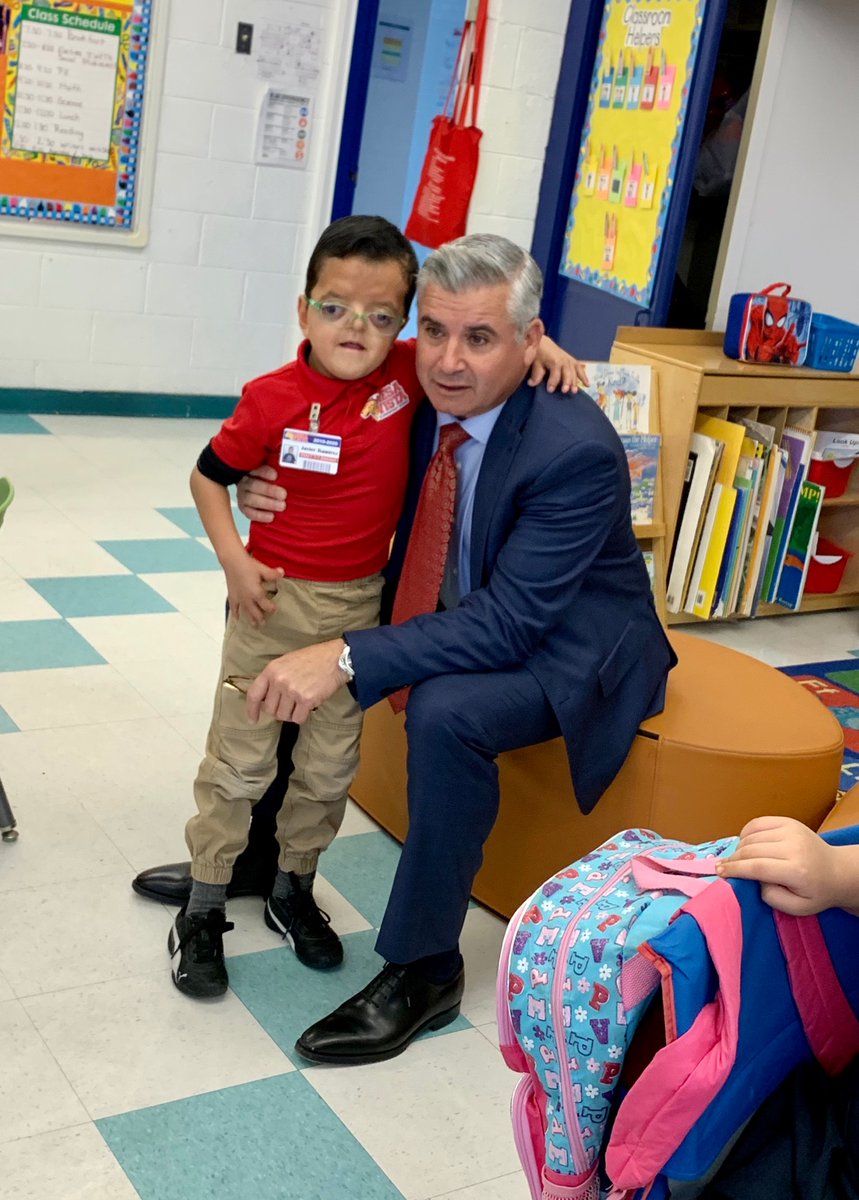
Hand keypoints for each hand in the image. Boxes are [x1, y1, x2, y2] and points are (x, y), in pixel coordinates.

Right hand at [223, 551, 283, 625]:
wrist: (232, 561)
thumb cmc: (248, 565)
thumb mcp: (262, 569)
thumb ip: (273, 574)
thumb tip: (283, 573)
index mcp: (256, 593)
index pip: (266, 606)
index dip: (271, 609)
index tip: (275, 610)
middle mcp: (248, 599)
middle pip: (256, 613)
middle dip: (261, 619)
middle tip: (265, 624)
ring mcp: (239, 599)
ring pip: (246, 613)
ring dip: (251, 620)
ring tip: (255, 626)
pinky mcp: (232, 597)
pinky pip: (234, 609)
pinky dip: (236, 615)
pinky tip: (237, 620)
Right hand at [236, 465, 286, 523]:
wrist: (254, 494)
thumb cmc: (267, 483)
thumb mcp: (271, 474)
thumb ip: (279, 471)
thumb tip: (293, 467)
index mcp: (251, 472)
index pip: (256, 469)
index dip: (265, 472)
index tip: (275, 475)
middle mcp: (245, 483)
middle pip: (254, 485)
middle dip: (269, 490)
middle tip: (283, 495)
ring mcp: (242, 497)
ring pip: (251, 499)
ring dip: (268, 503)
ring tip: (282, 506)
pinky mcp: (244, 509)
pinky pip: (250, 513)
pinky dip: (260, 516)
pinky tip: (271, 516)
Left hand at [246, 639, 347, 724]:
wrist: (335, 658)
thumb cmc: (312, 659)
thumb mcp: (287, 662)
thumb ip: (274, 678)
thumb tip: (267, 699)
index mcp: (272, 670)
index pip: (254, 694)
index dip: (251, 710)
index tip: (253, 720)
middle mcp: (279, 681)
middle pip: (270, 710)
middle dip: (279, 711)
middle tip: (290, 704)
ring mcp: (292, 691)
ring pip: (283, 716)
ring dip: (291, 714)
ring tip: (300, 703)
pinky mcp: (306, 700)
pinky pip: (297, 719)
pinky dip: (302, 716)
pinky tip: (308, 706)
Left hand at [529, 339, 589, 393]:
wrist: (544, 344)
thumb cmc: (539, 354)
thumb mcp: (536, 363)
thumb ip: (536, 374)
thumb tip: (531, 384)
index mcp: (554, 360)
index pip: (554, 373)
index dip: (552, 382)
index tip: (550, 390)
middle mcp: (564, 360)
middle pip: (567, 373)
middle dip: (566, 382)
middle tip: (565, 391)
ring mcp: (570, 361)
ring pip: (574, 372)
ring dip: (575, 382)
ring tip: (574, 392)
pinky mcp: (573, 362)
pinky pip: (580, 369)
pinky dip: (584, 377)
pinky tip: (588, 385)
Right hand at [716, 815, 841, 915]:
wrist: (838, 871)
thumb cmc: (816, 892)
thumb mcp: (797, 908)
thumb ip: (772, 897)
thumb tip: (755, 880)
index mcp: (797, 870)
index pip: (757, 867)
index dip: (735, 869)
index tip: (719, 872)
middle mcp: (793, 846)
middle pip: (751, 850)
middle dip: (733, 859)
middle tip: (722, 868)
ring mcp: (791, 830)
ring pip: (751, 836)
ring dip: (739, 848)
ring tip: (738, 859)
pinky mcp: (788, 821)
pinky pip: (757, 823)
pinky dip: (746, 833)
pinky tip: (747, 844)